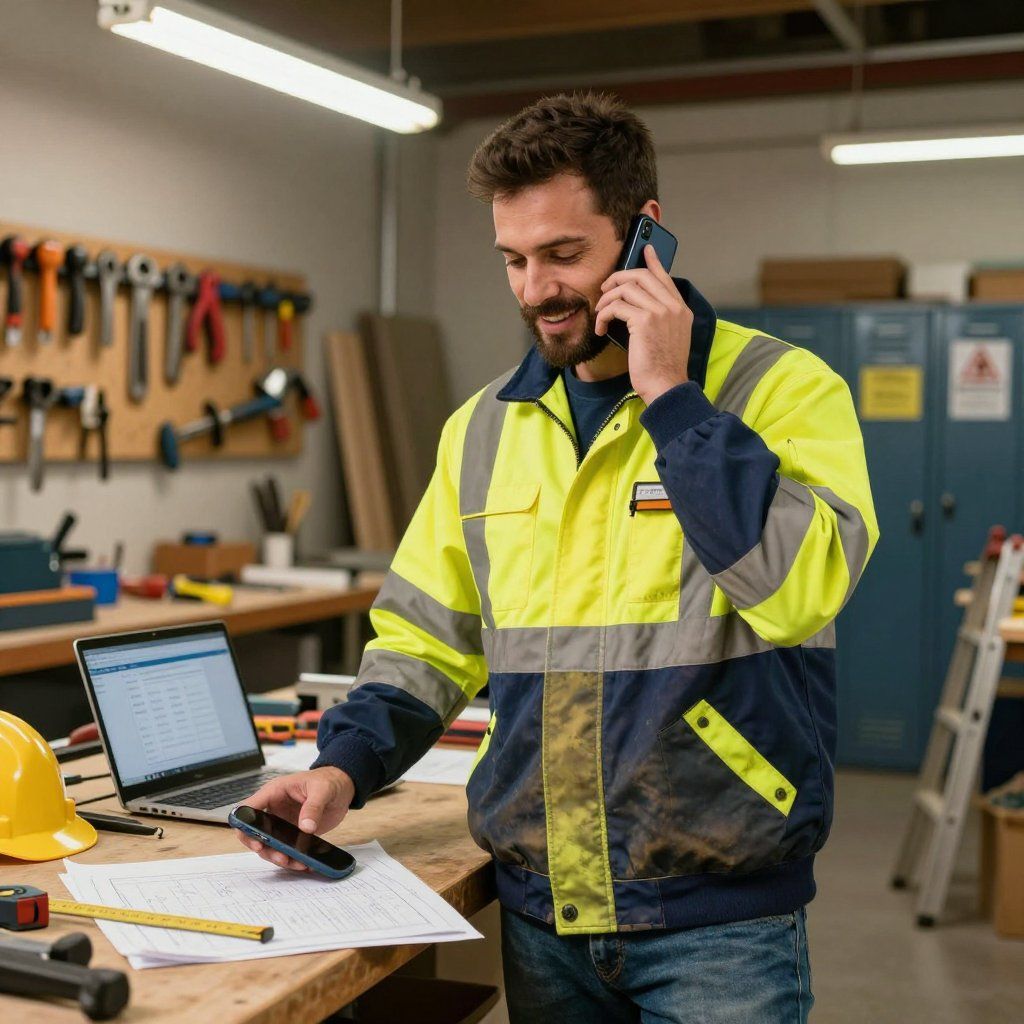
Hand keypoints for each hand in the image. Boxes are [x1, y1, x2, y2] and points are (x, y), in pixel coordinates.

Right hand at [234, 766, 354, 871]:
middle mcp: (274, 809)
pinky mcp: (292, 833)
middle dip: (264, 848)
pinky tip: (302, 863)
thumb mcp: (322, 789)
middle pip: (255, 832)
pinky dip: (291, 858)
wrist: (342, 787)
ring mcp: (281, 823)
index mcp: (274, 792)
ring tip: (294, 862)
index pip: (249, 808)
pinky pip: (285, 849)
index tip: (258, 841)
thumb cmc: (328, 780)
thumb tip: (306, 827)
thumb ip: (313, 807)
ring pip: (270, 844)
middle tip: (280, 857)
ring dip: (278, 857)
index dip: (246, 826)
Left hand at [595, 244, 692, 405]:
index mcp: (681, 310)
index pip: (665, 277)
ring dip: (606, 299)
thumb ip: (661, 319)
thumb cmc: (663, 368)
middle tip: (605, 288)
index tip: (645, 249)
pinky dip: (604, 315)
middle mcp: (673, 307)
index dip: (653, 261)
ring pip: (626, 288)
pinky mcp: (644, 321)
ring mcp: (660, 312)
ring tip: (600, 314)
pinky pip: (616, 306)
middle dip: (618, 278)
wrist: (666, 386)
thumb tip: (638, 307)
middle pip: (642, 275)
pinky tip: (601, 328)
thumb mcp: (669, 338)